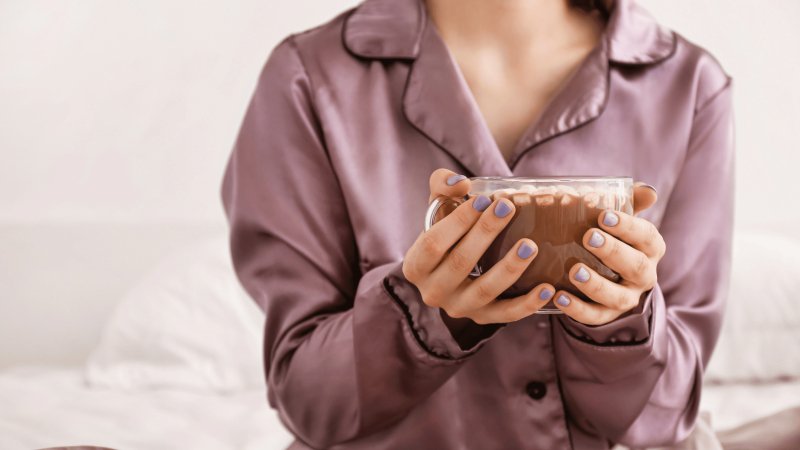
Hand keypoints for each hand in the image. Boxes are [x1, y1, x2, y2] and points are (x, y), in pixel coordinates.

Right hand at [402, 169, 555, 329]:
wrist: (448, 273)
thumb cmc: (446, 233)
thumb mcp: (437, 209)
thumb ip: (442, 187)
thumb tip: (461, 183)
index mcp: (416, 266)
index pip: (432, 244)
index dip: (457, 222)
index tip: (482, 199)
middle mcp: (433, 292)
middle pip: (459, 263)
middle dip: (485, 234)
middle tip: (508, 208)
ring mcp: (459, 308)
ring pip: (485, 291)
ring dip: (509, 268)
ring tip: (530, 245)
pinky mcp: (483, 318)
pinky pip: (506, 315)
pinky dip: (528, 304)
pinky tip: (547, 287)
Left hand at [554, 182, 665, 324]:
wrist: (608, 274)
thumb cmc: (611, 236)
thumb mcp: (619, 219)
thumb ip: (629, 202)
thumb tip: (647, 191)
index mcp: (650, 248)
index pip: (647, 236)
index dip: (628, 227)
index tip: (603, 216)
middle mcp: (644, 275)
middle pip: (637, 266)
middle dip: (613, 252)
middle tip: (588, 237)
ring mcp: (627, 297)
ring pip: (619, 297)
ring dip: (596, 285)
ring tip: (574, 271)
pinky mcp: (607, 315)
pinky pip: (595, 317)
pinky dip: (577, 309)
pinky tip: (559, 297)